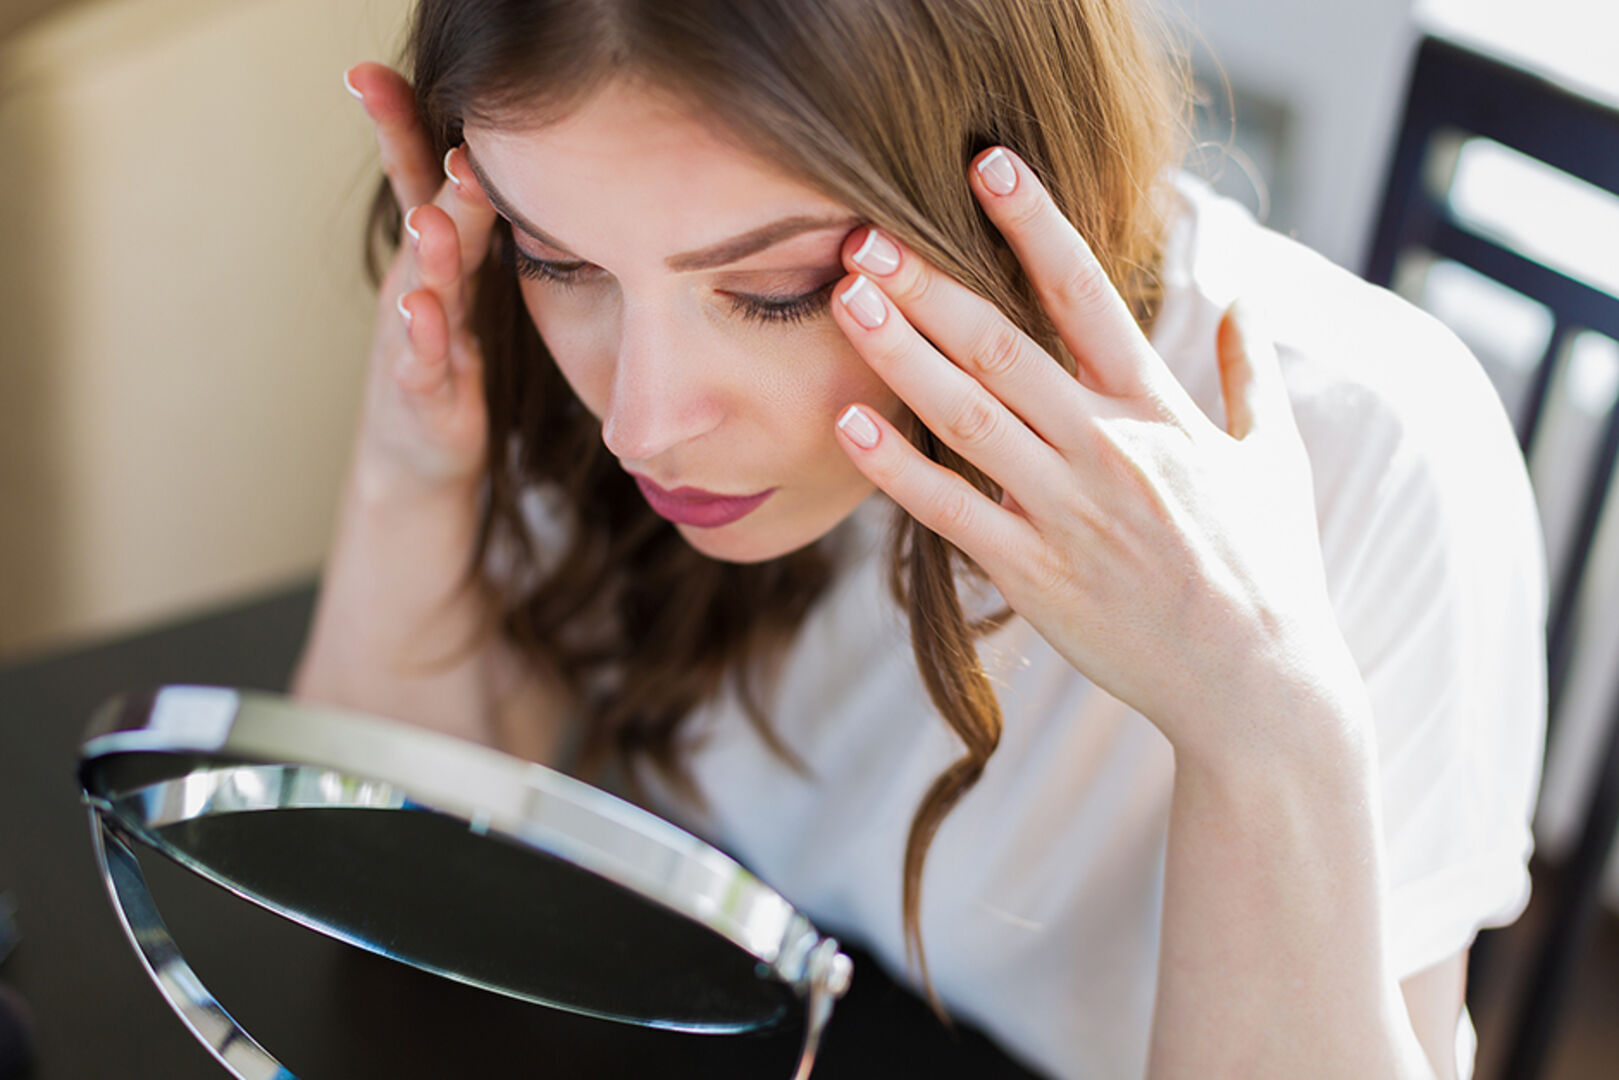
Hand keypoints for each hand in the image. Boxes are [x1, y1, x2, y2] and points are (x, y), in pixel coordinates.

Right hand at [344, 63, 497, 500]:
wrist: (417, 456)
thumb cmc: (446, 359)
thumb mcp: (463, 284)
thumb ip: (477, 223)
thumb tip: (509, 159)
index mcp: (438, 256)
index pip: (419, 180)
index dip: (399, 129)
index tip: (370, 73)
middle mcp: (420, 287)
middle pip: (427, 223)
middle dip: (435, 181)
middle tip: (458, 143)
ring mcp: (416, 340)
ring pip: (423, 291)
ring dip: (431, 256)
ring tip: (433, 222)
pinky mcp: (425, 394)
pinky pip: (420, 362)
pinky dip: (420, 339)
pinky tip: (418, 312)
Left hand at [829, 147, 1359, 763]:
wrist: (1256, 683)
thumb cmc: (1269, 569)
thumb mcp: (1274, 459)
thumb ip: (1252, 377)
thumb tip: (1248, 304)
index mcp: (1159, 409)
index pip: (1090, 294)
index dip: (1036, 224)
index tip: (988, 167)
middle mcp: (1106, 447)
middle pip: (1003, 345)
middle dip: (930, 284)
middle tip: (868, 234)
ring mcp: (1065, 510)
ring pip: (966, 415)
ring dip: (900, 353)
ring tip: (846, 300)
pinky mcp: (1032, 573)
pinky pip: (949, 510)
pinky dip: (895, 467)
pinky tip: (848, 422)